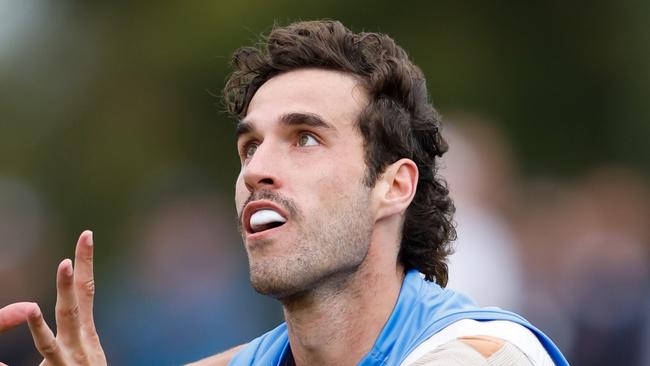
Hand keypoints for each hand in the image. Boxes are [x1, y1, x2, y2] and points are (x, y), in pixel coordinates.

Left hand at [0, 231, 106, 364]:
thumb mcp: (75, 361)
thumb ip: (59, 340)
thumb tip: (38, 316)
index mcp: (85, 335)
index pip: (88, 292)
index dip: (87, 264)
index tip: (85, 237)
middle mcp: (83, 341)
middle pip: (83, 296)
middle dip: (83, 265)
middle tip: (85, 236)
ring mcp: (74, 355)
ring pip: (68, 316)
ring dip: (67, 288)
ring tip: (64, 264)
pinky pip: (47, 347)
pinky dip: (37, 328)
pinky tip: (29, 310)